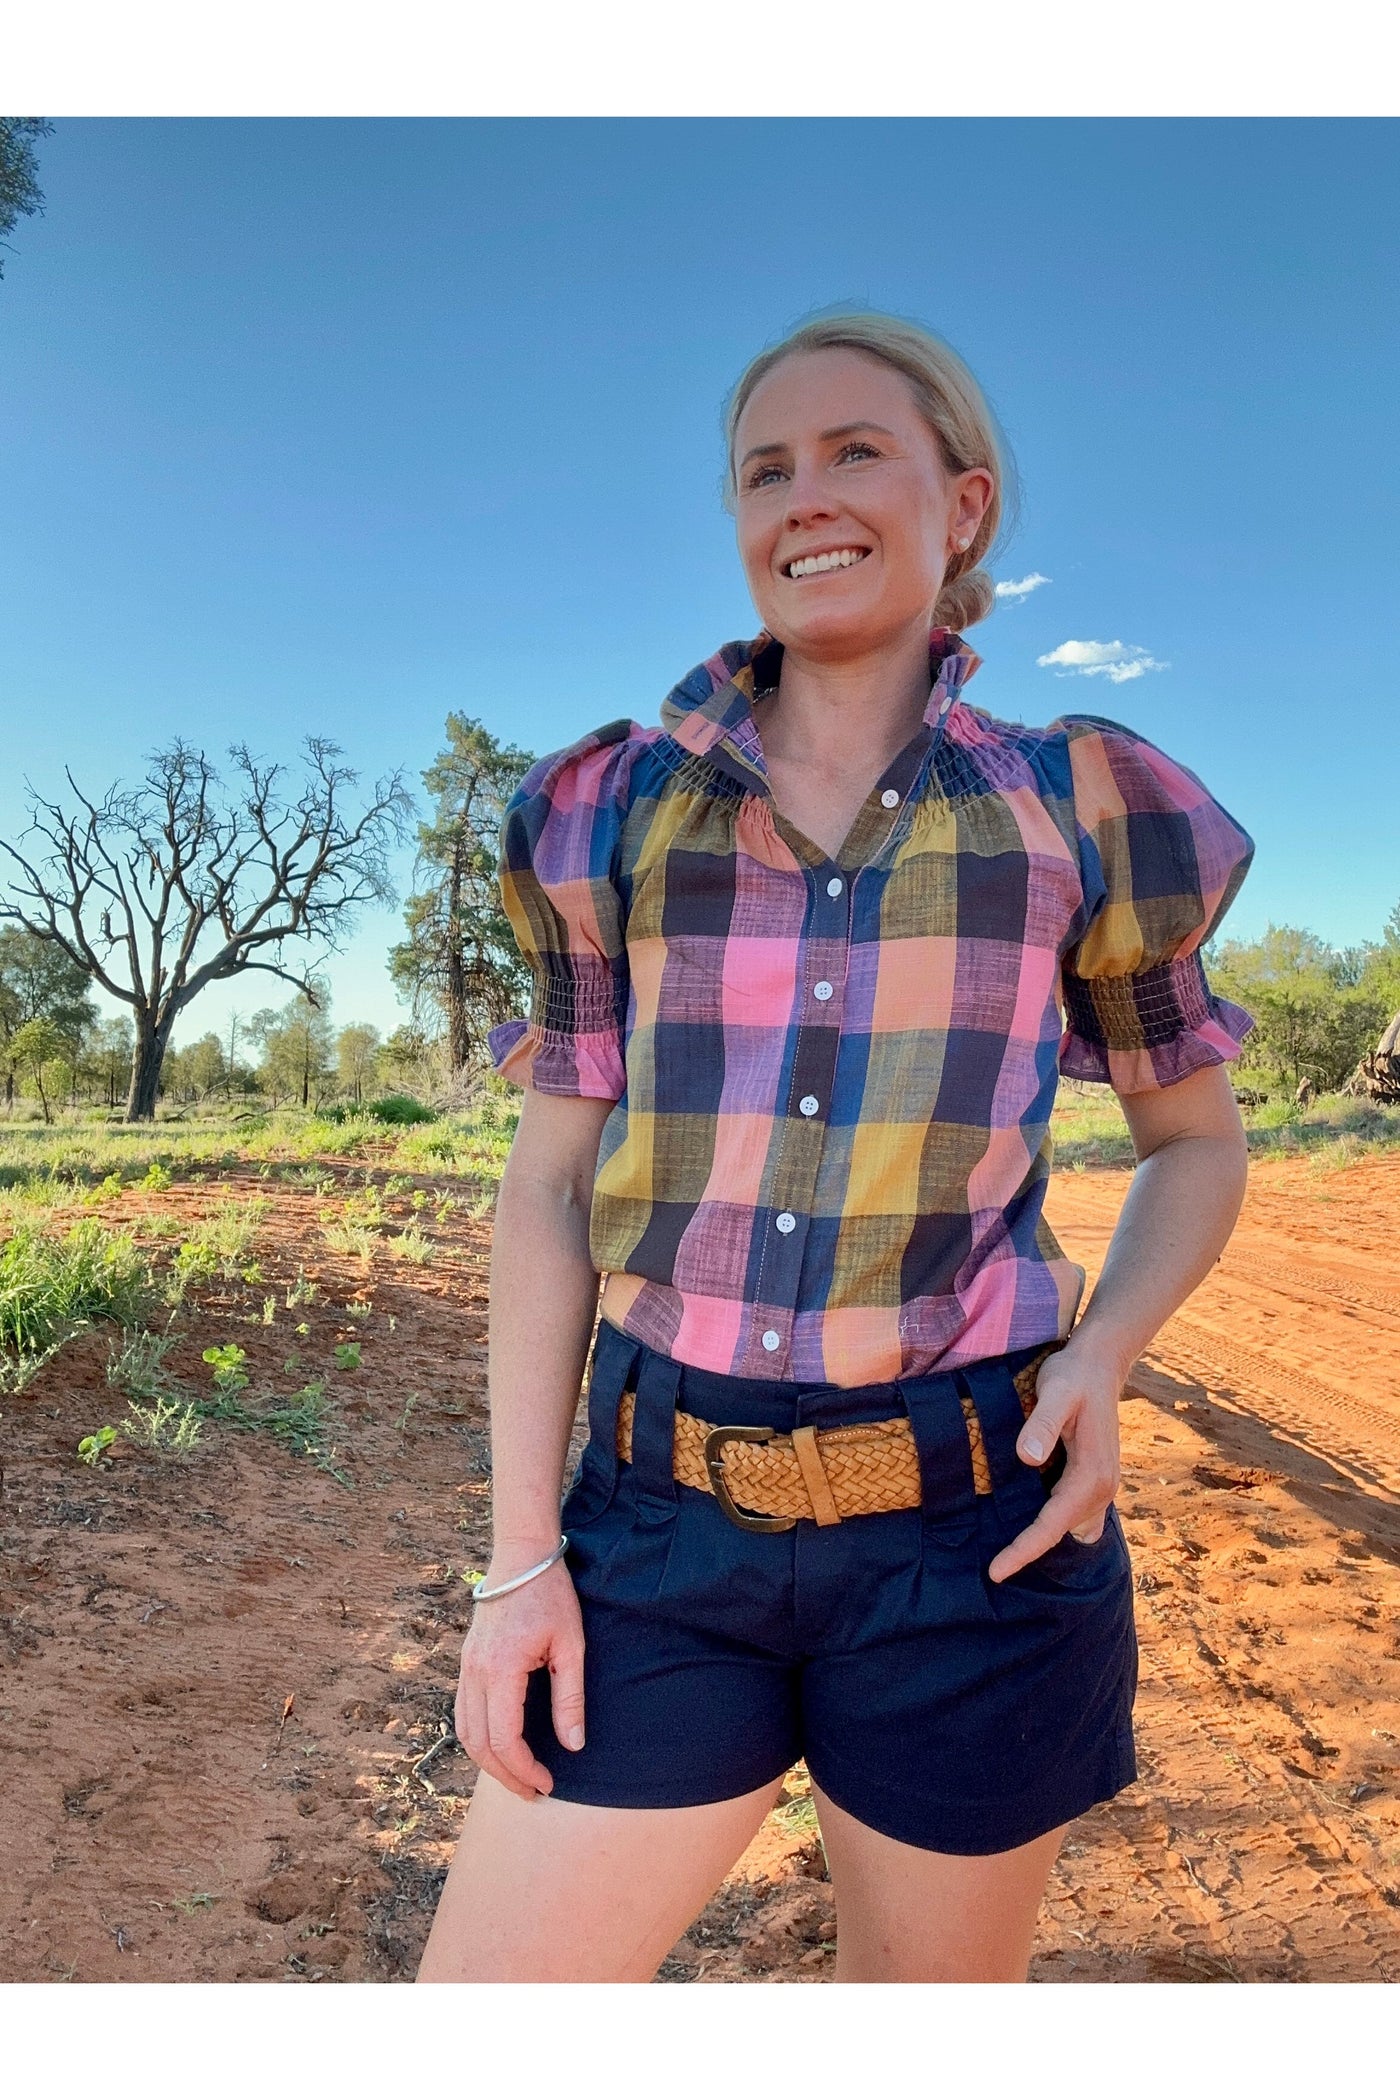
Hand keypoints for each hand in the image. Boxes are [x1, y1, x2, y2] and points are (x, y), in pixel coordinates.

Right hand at [454, 1549, 584, 1801]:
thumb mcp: (571, 1645)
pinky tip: (502, 1744)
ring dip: (487, 1760)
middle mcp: (475, 1672)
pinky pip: (463, 1710)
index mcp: (501, 1670)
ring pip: (464, 1730)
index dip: (524, 1770)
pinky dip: (478, 1736)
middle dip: (504, 1775)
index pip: (504, 1739)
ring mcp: (465, 1666)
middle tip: (532, 1792)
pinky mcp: (466, 1661)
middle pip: (478, 1743)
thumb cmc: (551, 1596)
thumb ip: (569, 1698)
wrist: (521, 1557)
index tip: (547, 1784)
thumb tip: (572, 1746)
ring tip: (517, 1775)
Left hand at [986, 1343, 1123, 1582]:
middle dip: (1030, 1550)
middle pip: (1060, 1532)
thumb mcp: (1057, 1392)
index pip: (1052, 1525)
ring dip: (1042, 1540)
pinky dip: (1055, 1526)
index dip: (1024, 1550)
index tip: (996, 1572)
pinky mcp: (1093, 1478)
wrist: (1099, 1363)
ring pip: (1068, 1527)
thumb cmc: (1073, 1376)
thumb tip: (1028, 1458)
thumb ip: (1043, 1424)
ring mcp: (1100, 1485)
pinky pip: (1074, 1515)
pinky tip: (1030, 1524)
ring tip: (1008, 1555)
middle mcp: (1101, 1488)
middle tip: (994, 1569)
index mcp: (1092, 1476)